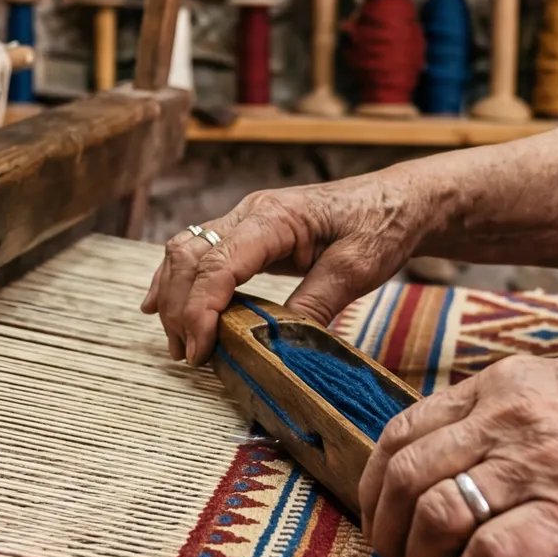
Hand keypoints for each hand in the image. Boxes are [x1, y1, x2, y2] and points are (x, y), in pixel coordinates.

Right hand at [142, 175, 441, 361]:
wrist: (400, 201)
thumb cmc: (382, 225)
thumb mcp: (357, 268)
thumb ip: (316, 302)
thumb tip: (277, 343)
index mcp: (276, 217)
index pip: (218, 262)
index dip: (200, 308)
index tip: (199, 349)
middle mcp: (251, 212)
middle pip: (191, 257)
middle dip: (180, 308)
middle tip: (186, 355)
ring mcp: (245, 219)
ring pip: (186, 252)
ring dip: (174, 296)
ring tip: (177, 342)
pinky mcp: (248, 232)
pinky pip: (198, 252)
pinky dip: (175, 279)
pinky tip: (158, 305)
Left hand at [355, 352, 557, 556]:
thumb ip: (510, 421)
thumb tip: (467, 468)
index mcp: (501, 388)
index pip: (402, 431)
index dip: (377, 486)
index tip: (383, 520)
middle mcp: (506, 419)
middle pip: (405, 477)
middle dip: (388, 533)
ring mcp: (535, 465)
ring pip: (436, 518)